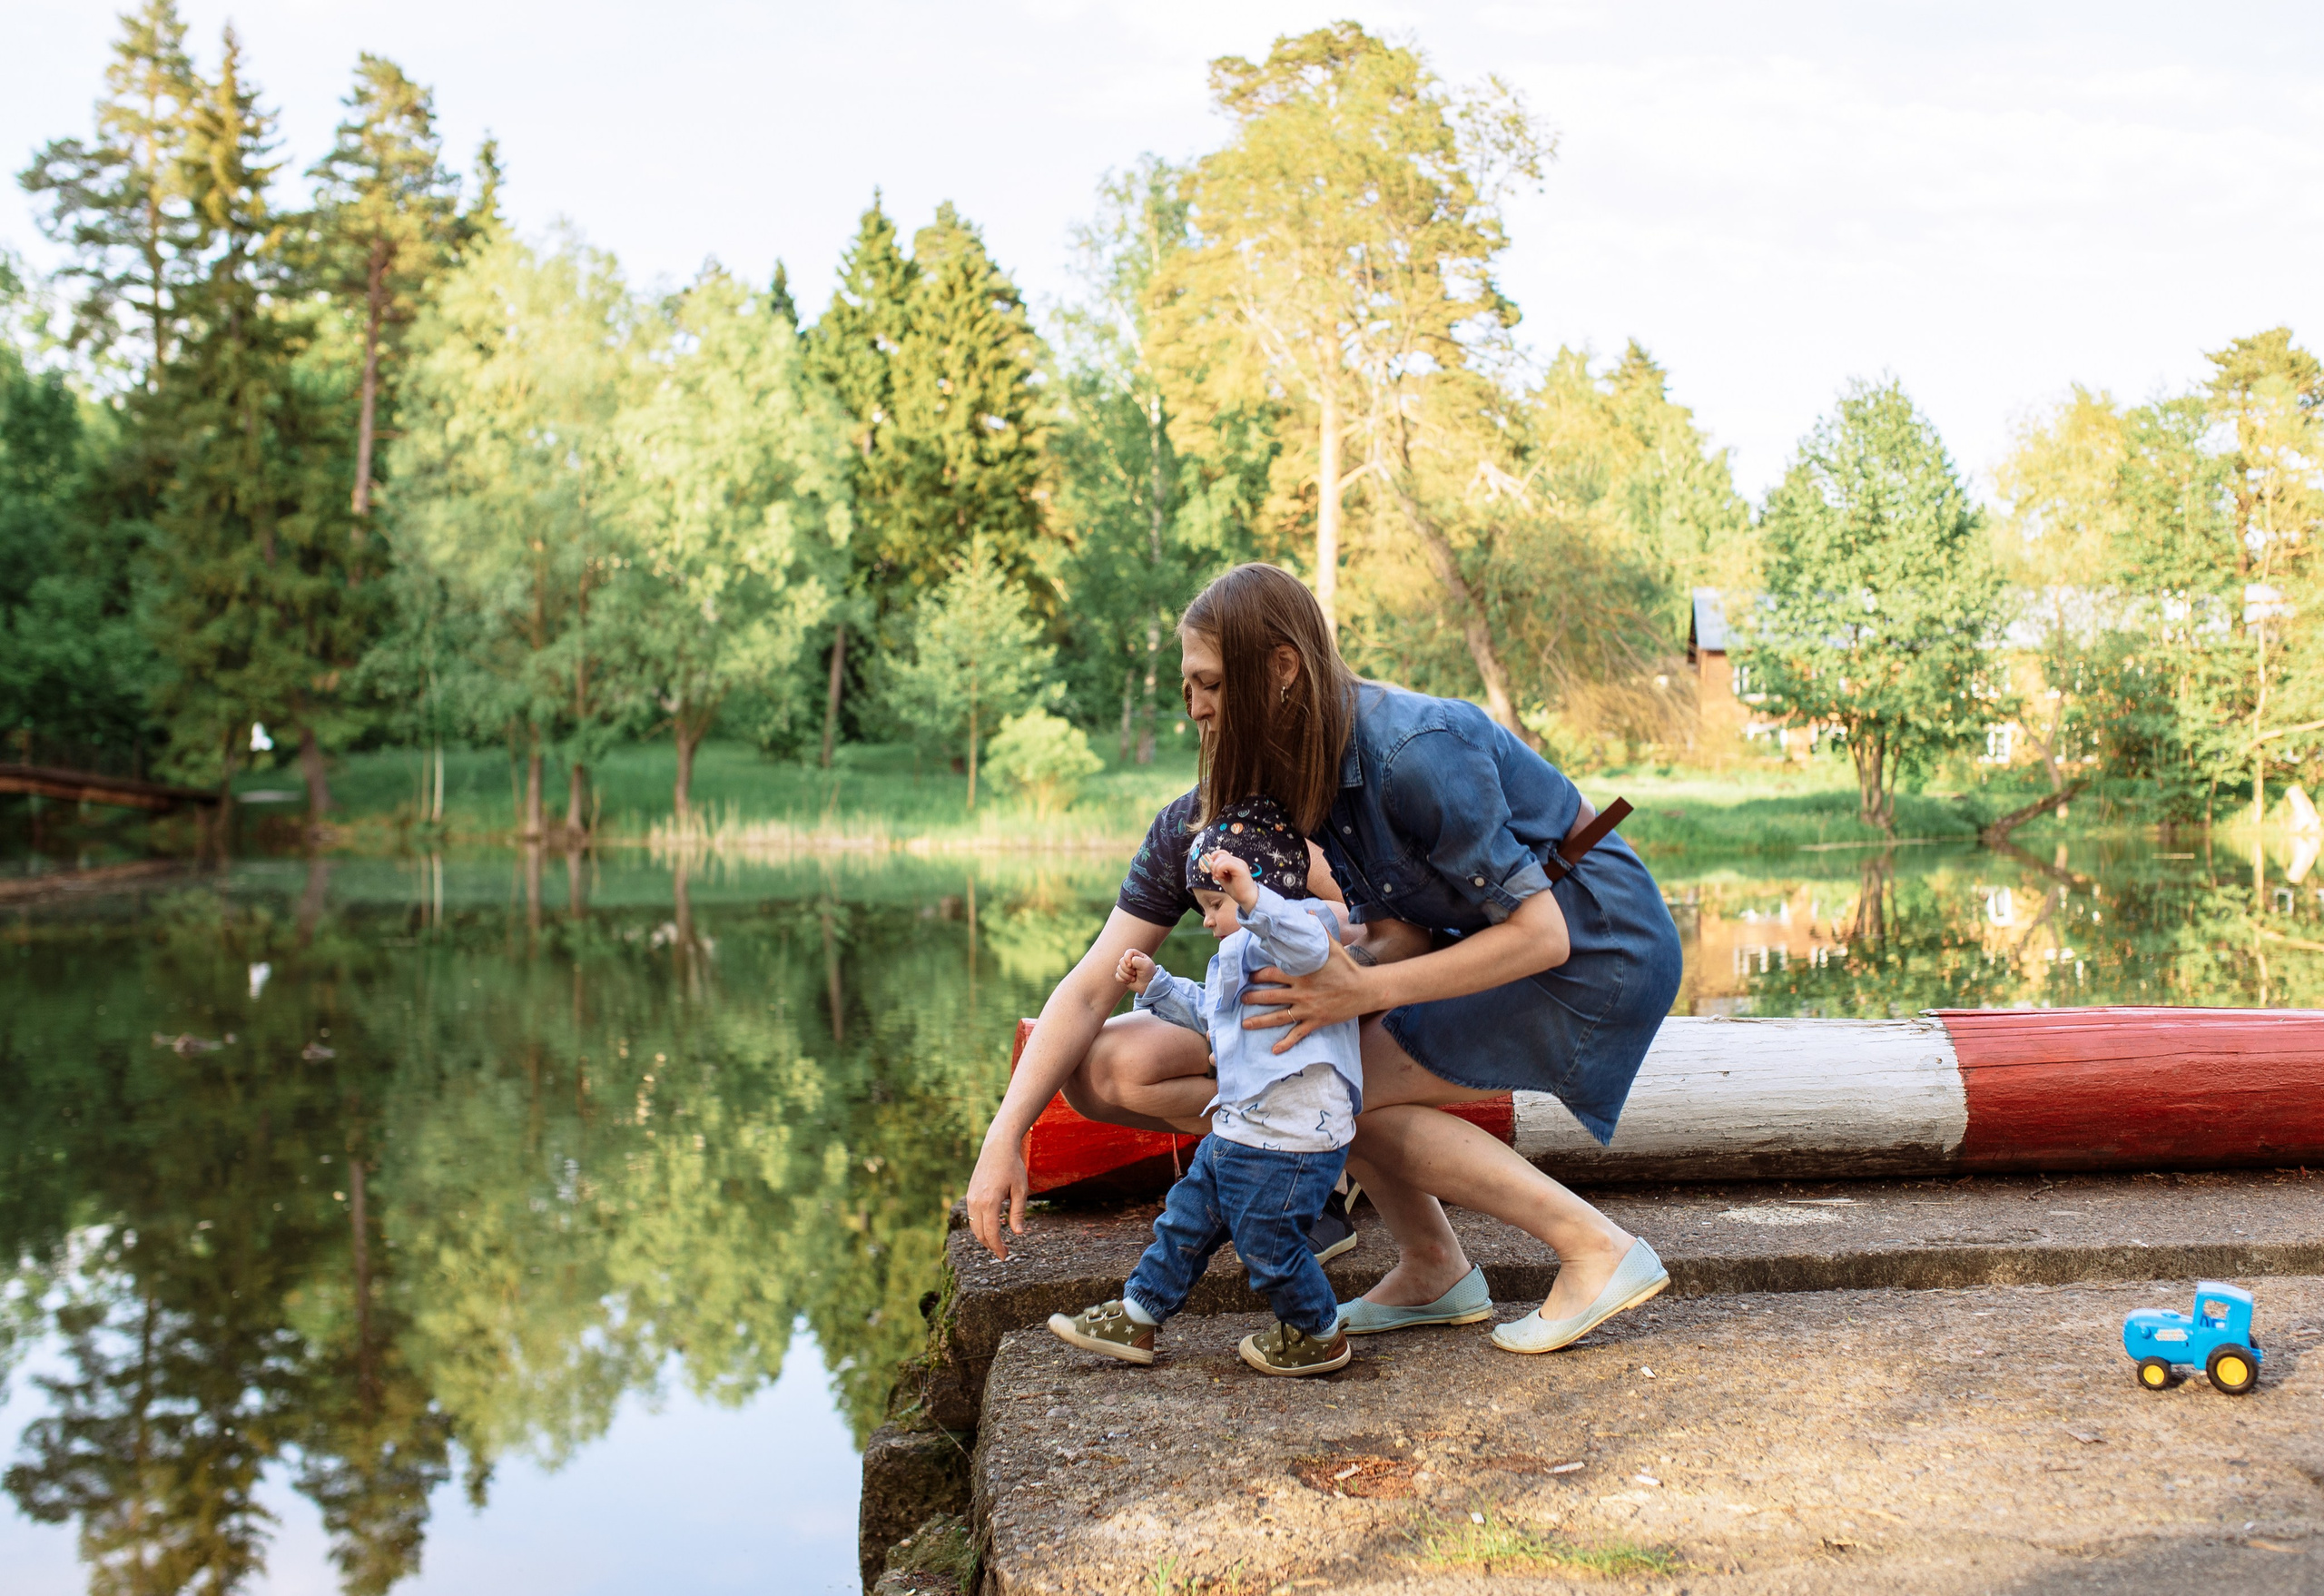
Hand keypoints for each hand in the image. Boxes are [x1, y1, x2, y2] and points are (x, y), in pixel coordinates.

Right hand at [965, 1131, 1029, 1259]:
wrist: (997, 1147)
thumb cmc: (1012, 1167)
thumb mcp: (1021, 1190)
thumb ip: (1018, 1213)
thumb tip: (1018, 1234)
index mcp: (990, 1202)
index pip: (991, 1233)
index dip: (998, 1247)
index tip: (1005, 1256)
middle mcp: (976, 1202)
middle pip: (980, 1233)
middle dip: (991, 1245)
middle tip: (1004, 1252)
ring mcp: (970, 1198)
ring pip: (974, 1226)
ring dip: (985, 1237)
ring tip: (998, 1241)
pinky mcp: (970, 1194)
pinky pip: (972, 1217)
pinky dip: (980, 1225)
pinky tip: (994, 1225)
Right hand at [1115, 949, 1154, 991]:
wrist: (1149, 986)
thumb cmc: (1149, 973)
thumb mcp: (1146, 965)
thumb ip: (1136, 960)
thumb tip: (1128, 963)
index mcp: (1137, 955)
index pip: (1128, 952)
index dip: (1127, 958)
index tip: (1131, 965)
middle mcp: (1130, 961)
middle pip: (1121, 961)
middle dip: (1127, 969)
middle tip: (1135, 973)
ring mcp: (1126, 968)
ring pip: (1118, 969)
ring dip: (1126, 976)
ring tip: (1134, 978)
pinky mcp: (1123, 976)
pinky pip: (1117, 976)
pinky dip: (1122, 980)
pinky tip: (1129, 981)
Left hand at [1202, 850, 1259, 909]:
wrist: (1247, 898)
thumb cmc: (1237, 890)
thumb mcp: (1223, 879)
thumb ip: (1217, 871)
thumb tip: (1210, 862)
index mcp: (1235, 863)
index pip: (1222, 853)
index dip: (1214, 858)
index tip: (1212, 869)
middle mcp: (1238, 861)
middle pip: (1221, 855)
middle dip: (1214, 864)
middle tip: (1215, 875)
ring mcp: (1240, 864)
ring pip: (1222, 858)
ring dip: (1216, 868)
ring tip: (1218, 877)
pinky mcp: (1240, 869)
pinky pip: (1226, 863)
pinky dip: (1220, 869)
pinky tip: (1220, 877)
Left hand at [1240, 939, 1376, 1050]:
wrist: (1365, 989)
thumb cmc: (1347, 967)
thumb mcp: (1332, 946)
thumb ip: (1317, 931)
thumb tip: (1306, 913)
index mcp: (1301, 974)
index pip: (1272, 974)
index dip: (1257, 975)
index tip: (1248, 976)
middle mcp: (1301, 993)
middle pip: (1270, 996)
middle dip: (1252, 998)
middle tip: (1240, 999)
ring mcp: (1307, 1010)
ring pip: (1278, 1017)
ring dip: (1260, 1021)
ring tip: (1245, 1024)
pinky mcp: (1316, 1022)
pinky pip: (1298, 1035)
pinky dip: (1286, 1044)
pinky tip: (1274, 1051)